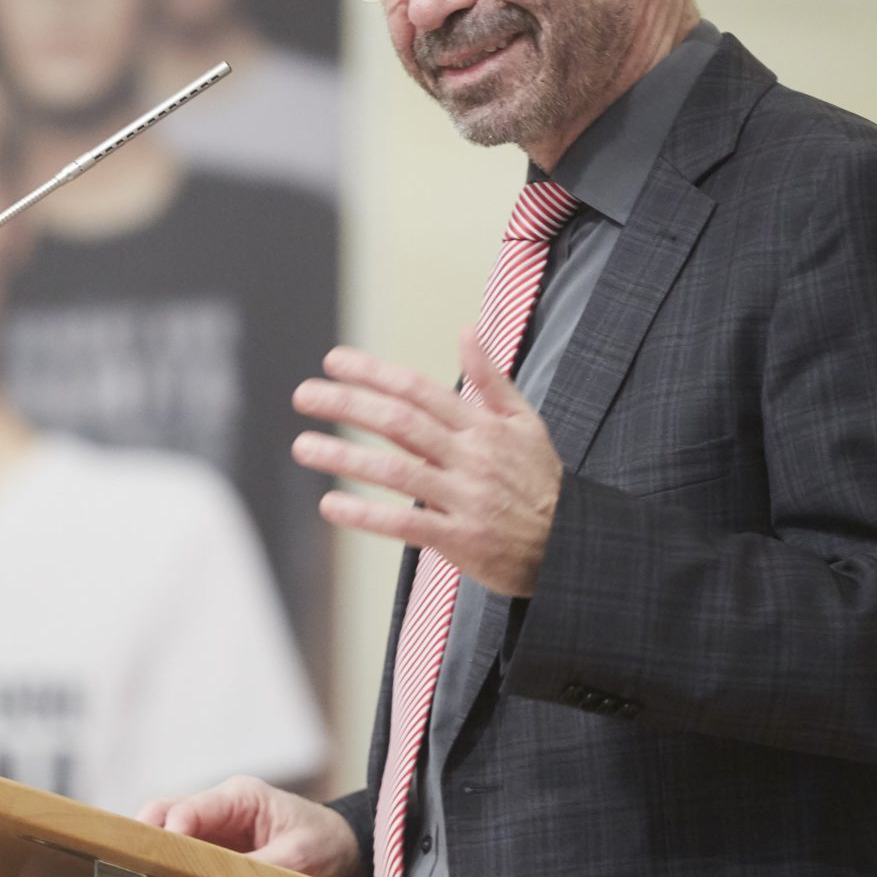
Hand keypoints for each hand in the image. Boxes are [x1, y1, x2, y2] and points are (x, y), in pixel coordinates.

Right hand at [135, 776, 360, 876]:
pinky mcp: (210, 847)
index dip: (170, 830)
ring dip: (154, 853)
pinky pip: (179, 852)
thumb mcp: (300, 858)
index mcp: (241, 796)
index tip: (159, 857)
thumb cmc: (324, 844)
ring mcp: (211, 826)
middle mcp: (218, 806)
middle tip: (136, 868)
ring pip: (164, 831)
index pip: (191, 807)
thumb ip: (259, 868)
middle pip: (164, 812)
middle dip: (147, 837)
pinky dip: (167, 865)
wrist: (341, 848)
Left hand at [292, 333, 563, 596]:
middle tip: (303, 395)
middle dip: (349, 405)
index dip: (374, 373)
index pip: (418, 390)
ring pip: (398, 472)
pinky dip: (368, 515)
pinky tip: (331, 504)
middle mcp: (472, 458)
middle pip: (401, 423)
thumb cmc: (540, 480)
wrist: (573, 546)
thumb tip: (466, 330)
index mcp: (483, 426)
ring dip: (346, 458)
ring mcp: (466, 499)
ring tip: (303, 446)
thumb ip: (491, 378)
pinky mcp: (462, 541)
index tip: (333, 361)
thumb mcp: (525, 422)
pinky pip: (407, 524)